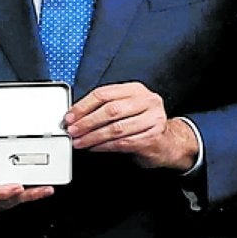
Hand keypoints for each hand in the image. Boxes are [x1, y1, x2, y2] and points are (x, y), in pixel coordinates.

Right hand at [0, 134, 54, 216]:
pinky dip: (15, 200)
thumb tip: (12, 134)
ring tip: (42, 190)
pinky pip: (2, 207)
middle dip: (23, 195)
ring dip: (23, 199)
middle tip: (43, 189)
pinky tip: (30, 193)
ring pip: (3, 206)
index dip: (2, 192)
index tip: (19, 187)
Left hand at [64, 83, 199, 169]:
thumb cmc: (140, 123)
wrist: (166, 141)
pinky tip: (94, 147)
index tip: (69, 117)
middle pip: (110, 110)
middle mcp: (147, 101)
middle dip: (87, 122)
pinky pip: (123, 143)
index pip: (103, 94)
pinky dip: (105, 146)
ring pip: (116, 128)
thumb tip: (74, 117)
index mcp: (135, 89)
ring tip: (80, 142)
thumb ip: (103, 108)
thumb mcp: (125, 108)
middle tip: (72, 131)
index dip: (82, 106)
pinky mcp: (153, 137)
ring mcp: (153, 119)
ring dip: (93, 137)